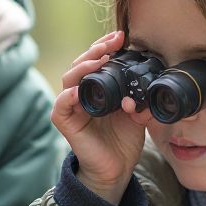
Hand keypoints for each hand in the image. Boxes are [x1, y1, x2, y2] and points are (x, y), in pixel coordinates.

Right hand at [52, 31, 149, 202]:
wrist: (116, 169)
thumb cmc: (123, 140)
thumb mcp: (137, 115)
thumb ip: (139, 99)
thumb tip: (144, 91)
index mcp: (98, 87)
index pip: (96, 59)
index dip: (106, 46)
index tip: (122, 36)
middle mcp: (82, 93)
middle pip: (81, 64)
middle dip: (96, 50)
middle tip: (112, 43)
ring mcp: (71, 107)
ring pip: (69, 79)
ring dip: (83, 67)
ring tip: (98, 60)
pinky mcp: (65, 122)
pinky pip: (61, 105)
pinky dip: (69, 96)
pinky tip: (80, 91)